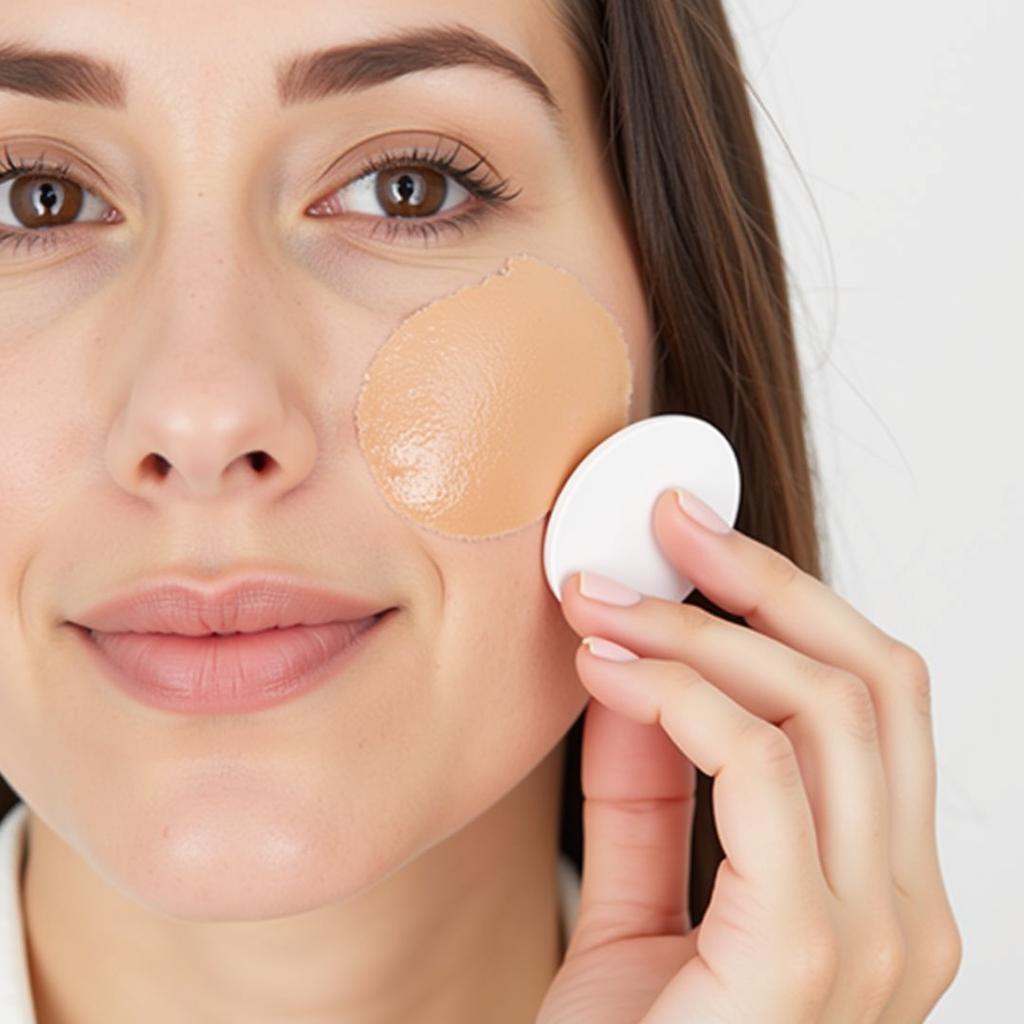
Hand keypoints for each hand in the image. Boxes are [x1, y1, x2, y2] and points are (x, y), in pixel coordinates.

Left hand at [536, 488, 961, 1022]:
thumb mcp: (639, 896)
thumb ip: (653, 789)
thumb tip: (641, 667)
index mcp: (880, 891)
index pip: (873, 698)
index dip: (785, 599)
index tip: (691, 537)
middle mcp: (908, 910)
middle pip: (875, 678)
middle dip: (763, 582)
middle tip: (662, 528)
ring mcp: (877, 940)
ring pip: (826, 705)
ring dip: (701, 631)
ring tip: (601, 605)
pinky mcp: (810, 960)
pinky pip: (760, 768)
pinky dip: (681, 696)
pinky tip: (607, 675)